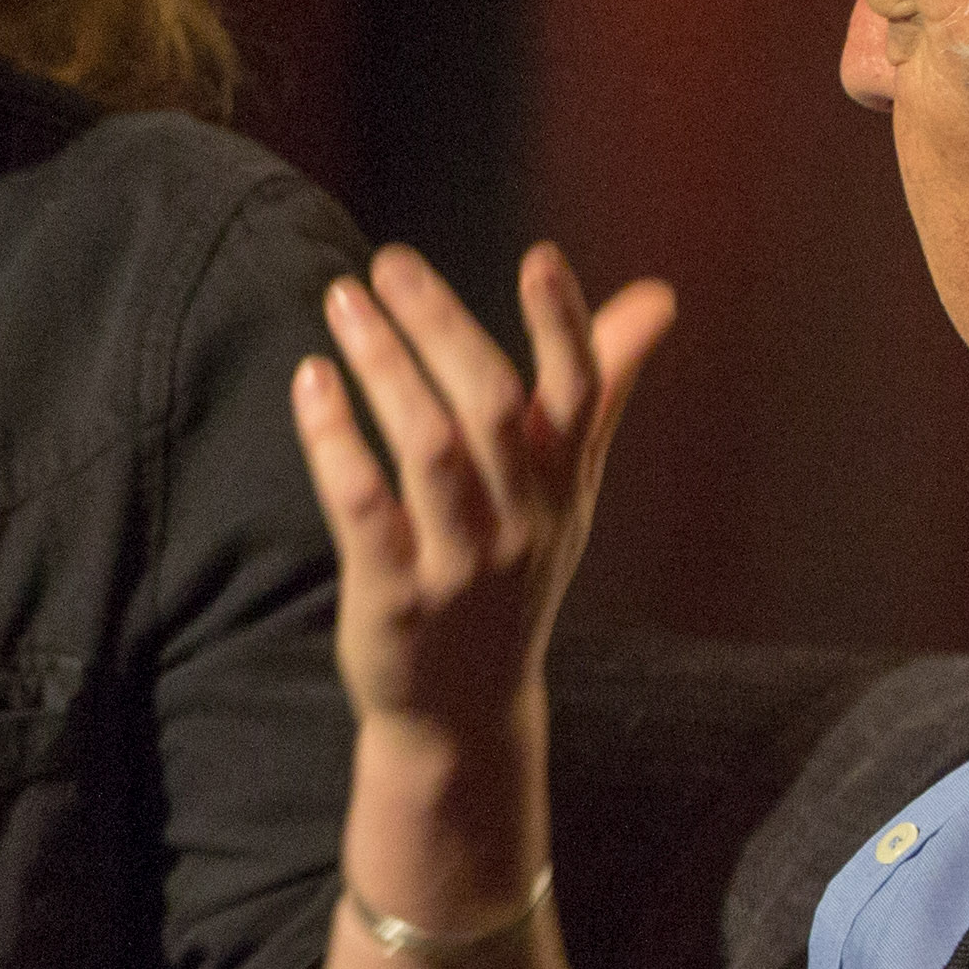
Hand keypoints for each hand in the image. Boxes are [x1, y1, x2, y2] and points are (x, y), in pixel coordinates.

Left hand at [292, 242, 675, 835]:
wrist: (465, 710)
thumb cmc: (514, 574)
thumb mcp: (568, 489)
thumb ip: (604, 386)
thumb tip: (658, 297)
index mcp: (563, 485)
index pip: (581, 394)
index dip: (563, 326)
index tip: (537, 258)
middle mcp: (524, 522)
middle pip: (494, 406)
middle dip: (443, 326)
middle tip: (389, 262)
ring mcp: (462, 563)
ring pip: (429, 447)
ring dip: (385, 366)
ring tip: (344, 301)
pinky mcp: (397, 597)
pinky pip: (365, 508)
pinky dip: (335, 441)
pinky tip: (310, 383)